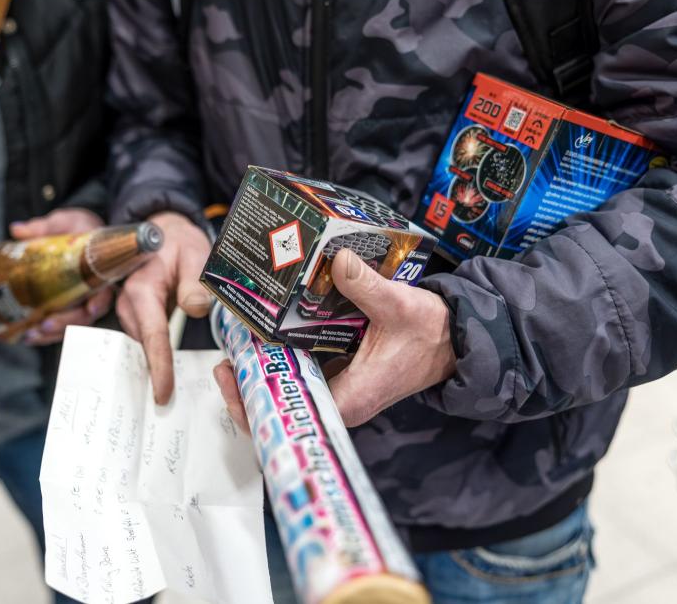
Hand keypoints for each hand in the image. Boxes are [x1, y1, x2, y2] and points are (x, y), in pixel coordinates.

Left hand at [9, 208, 113, 344]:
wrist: (82, 233)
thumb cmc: (79, 228)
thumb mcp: (64, 222)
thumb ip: (42, 227)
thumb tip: (17, 230)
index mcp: (100, 269)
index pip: (105, 290)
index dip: (99, 301)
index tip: (91, 309)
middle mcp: (94, 290)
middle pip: (86, 315)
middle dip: (67, 323)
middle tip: (46, 325)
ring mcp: (82, 301)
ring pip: (73, 325)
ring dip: (53, 334)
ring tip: (31, 335)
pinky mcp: (69, 308)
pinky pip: (62, 325)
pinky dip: (46, 334)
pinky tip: (28, 336)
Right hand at [117, 211, 212, 403]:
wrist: (162, 232)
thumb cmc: (178, 242)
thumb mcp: (194, 254)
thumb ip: (195, 282)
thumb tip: (198, 309)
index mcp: (142, 290)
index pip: (153, 335)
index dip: (159, 367)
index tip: (163, 394)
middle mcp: (129, 305)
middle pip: (144, 347)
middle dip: (156, 375)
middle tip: (171, 407)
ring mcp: (129, 313)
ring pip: (144, 347)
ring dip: (156, 366)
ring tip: (170, 394)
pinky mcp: (136, 318)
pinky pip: (146, 342)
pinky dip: (156, 356)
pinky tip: (168, 374)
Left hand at [212, 248, 456, 429]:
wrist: (452, 338)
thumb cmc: (430, 332)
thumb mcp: (401, 305)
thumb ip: (368, 285)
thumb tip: (339, 260)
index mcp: (353, 398)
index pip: (294, 415)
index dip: (257, 406)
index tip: (232, 380)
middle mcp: (341, 400)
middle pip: (284, 407)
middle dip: (249, 388)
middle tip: (225, 360)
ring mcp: (338, 388)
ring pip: (290, 391)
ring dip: (262, 372)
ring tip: (235, 347)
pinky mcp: (338, 374)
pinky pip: (302, 373)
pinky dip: (281, 359)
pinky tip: (263, 337)